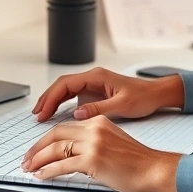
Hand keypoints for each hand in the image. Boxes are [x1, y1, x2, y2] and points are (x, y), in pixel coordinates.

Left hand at [21, 115, 181, 191]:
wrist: (153, 168)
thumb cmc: (136, 160)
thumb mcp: (111, 140)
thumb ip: (91, 140)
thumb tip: (69, 153)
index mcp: (98, 121)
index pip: (63, 128)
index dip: (45, 139)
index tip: (36, 149)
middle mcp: (94, 128)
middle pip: (55, 135)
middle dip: (36, 148)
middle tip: (26, 159)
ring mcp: (93, 143)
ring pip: (56, 149)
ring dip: (39, 159)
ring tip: (30, 168)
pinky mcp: (93, 159)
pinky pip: (63, 165)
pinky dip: (49, 170)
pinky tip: (42, 175)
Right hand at [32, 67, 183, 121]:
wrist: (156, 94)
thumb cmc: (143, 97)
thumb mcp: (122, 105)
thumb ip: (99, 109)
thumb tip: (76, 113)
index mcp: (97, 77)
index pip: (66, 84)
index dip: (52, 98)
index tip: (43, 112)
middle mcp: (93, 78)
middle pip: (62, 85)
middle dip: (47, 99)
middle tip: (37, 114)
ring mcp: (93, 85)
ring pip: (66, 90)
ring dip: (53, 101)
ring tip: (41, 114)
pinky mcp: (95, 92)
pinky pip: (73, 96)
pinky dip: (63, 104)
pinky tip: (56, 113)